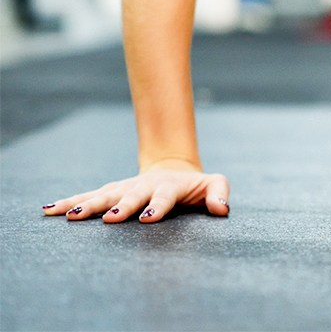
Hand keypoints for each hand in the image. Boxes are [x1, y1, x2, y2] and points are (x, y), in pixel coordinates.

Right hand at [41, 160, 229, 223]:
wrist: (174, 170)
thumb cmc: (196, 185)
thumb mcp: (214, 184)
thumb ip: (218, 194)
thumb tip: (222, 209)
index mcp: (170, 186)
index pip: (164, 196)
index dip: (157, 207)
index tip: (147, 218)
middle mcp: (144, 185)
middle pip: (130, 195)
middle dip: (120, 206)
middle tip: (109, 219)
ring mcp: (125, 187)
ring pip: (104, 195)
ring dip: (88, 204)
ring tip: (70, 216)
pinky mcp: (111, 191)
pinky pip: (88, 196)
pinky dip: (69, 202)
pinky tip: (49, 209)